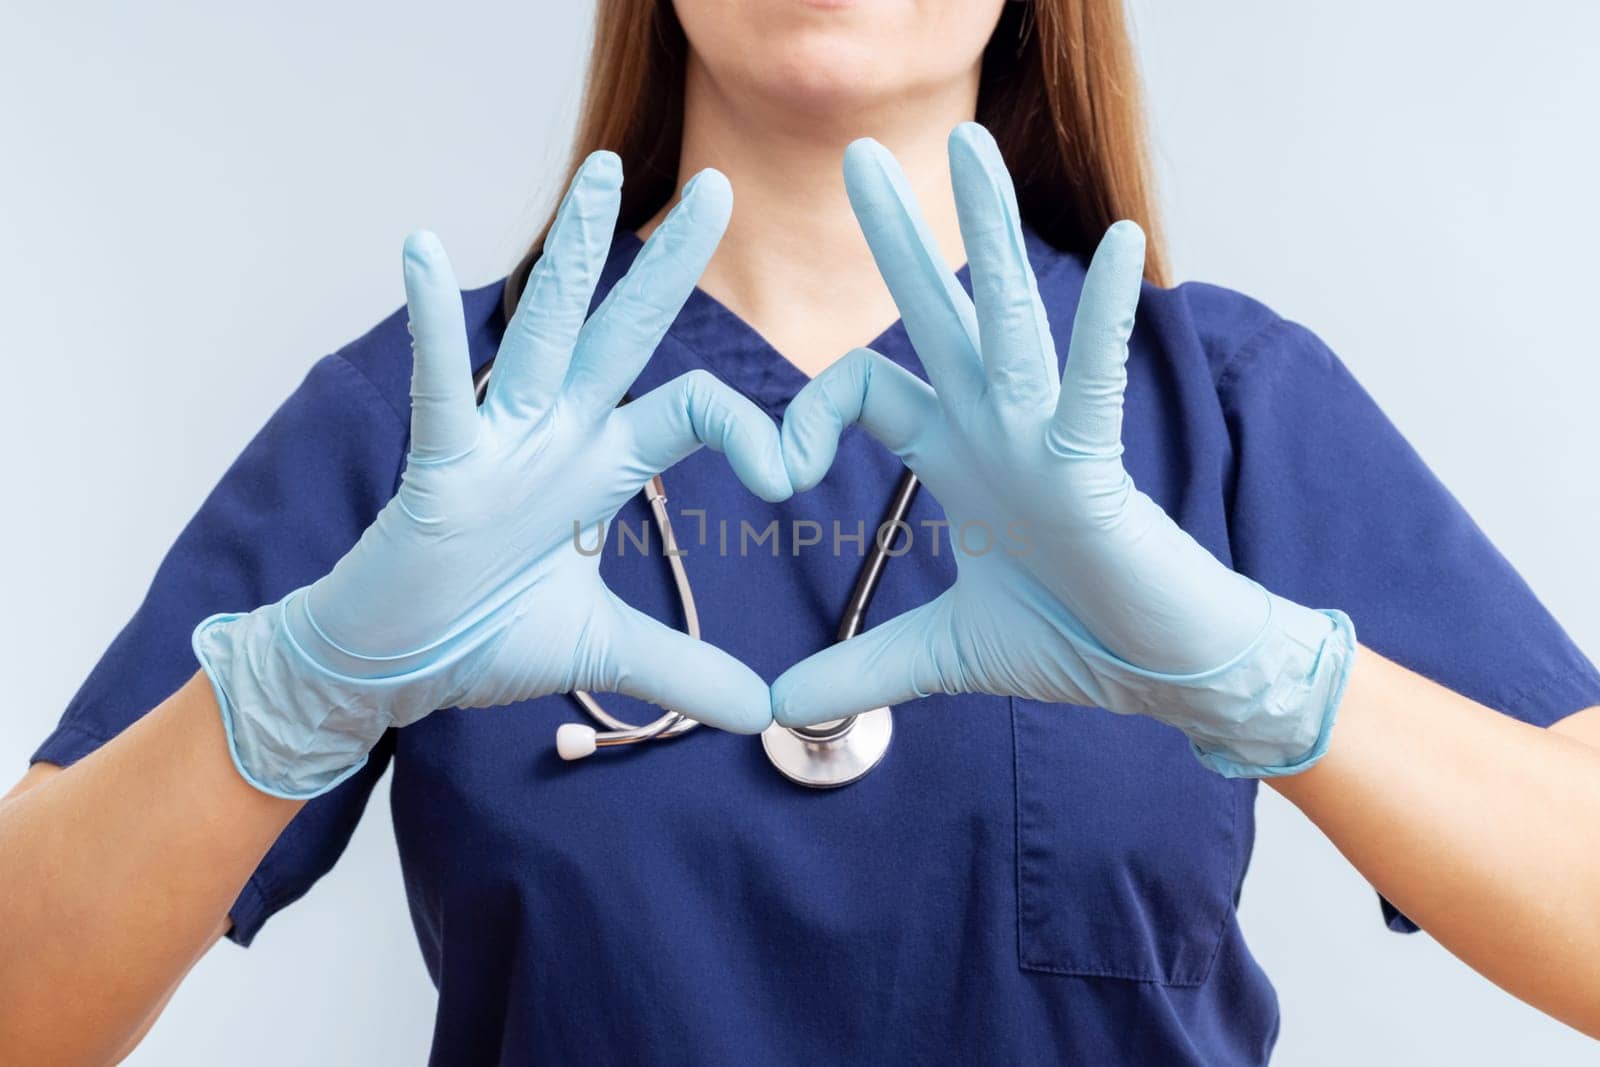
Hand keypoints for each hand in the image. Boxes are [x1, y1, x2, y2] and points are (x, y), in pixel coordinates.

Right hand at [194, 153, 790, 797]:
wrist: (394, 670)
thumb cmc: (485, 637)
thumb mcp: (604, 650)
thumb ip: (683, 667)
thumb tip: (764, 711)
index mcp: (600, 465)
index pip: (692, 411)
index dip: (750, 429)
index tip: (792, 472)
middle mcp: (556, 434)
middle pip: (624, 332)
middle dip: (670, 264)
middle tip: (720, 187)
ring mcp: (496, 442)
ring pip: (543, 333)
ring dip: (573, 256)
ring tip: (602, 175)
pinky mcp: (438, 468)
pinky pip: (440, 390)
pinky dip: (429, 325)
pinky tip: (420, 249)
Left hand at [772, 124, 1353, 777]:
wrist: (1161, 676)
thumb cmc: (1072, 644)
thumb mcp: (942, 657)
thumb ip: (860, 668)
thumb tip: (774, 708)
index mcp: (953, 455)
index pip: (862, 388)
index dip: (802, 415)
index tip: (774, 473)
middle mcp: (994, 427)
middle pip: (935, 314)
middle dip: (896, 237)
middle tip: (858, 155)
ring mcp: (1046, 438)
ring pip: (1010, 320)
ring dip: (991, 234)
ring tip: (972, 148)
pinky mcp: (1097, 467)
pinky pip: (1097, 382)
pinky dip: (1107, 320)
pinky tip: (1125, 246)